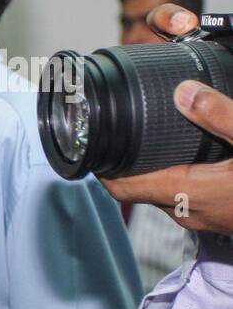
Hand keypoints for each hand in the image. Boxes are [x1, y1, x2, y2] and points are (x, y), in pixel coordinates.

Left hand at [100, 4, 232, 233]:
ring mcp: (204, 216)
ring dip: (149, 168)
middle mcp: (187, 210)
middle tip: (114, 132)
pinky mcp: (220, 213)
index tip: (88, 144)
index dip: (99, 167)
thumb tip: (184, 92)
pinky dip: (174, 174)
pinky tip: (185, 153)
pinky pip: (184, 194)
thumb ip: (221, 116)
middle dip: (122, 162)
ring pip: (161, 191)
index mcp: (187, 193)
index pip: (122, 187)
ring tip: (144, 137)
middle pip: (137, 187)